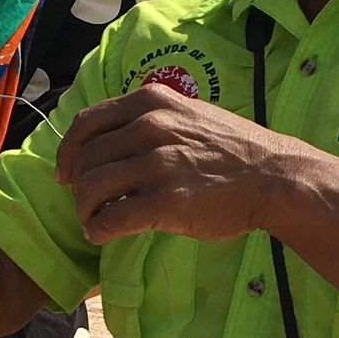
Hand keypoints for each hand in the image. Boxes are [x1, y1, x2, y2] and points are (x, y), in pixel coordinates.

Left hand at [55, 85, 305, 243]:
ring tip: (94, 220)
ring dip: (84, 209)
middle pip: (85, 159)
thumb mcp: (189, 114)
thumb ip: (152, 120)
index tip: (64, 173)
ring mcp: (157, 164)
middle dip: (77, 186)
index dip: (67, 152)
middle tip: (86, 205)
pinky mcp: (165, 201)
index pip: (86, 123)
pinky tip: (102, 235)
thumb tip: (115, 141)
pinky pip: (111, 218)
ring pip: (90, 187)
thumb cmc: (234, 150)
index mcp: (151, 102)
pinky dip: (97, 230)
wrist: (275, 177)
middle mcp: (149, 127)